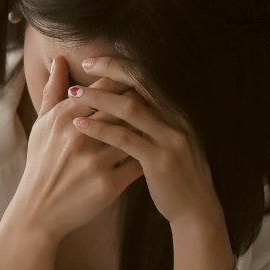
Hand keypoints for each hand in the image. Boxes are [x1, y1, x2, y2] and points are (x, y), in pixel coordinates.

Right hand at [4, 56, 144, 247]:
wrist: (38, 212)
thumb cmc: (40, 166)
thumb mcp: (42, 126)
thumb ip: (53, 91)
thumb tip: (60, 60)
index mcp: (64, 117)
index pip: (104, 88)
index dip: (123, 82)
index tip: (136, 82)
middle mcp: (79, 136)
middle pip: (124, 106)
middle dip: (141, 102)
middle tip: (155, 100)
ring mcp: (95, 161)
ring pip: (135, 134)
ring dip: (149, 128)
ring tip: (158, 125)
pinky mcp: (109, 185)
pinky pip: (138, 164)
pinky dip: (148, 157)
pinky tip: (154, 153)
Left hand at [68, 57, 224, 230]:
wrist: (195, 210)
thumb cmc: (174, 176)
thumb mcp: (166, 142)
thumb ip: (151, 121)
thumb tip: (126, 100)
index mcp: (176, 111)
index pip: (147, 78)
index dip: (121, 66)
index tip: (95, 59)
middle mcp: (177, 118)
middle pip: (141, 84)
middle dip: (110, 72)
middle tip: (85, 63)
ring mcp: (170, 138)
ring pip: (130, 108)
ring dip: (98, 98)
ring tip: (74, 93)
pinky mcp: (160, 160)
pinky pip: (125, 138)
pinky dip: (100, 128)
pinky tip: (79, 125)